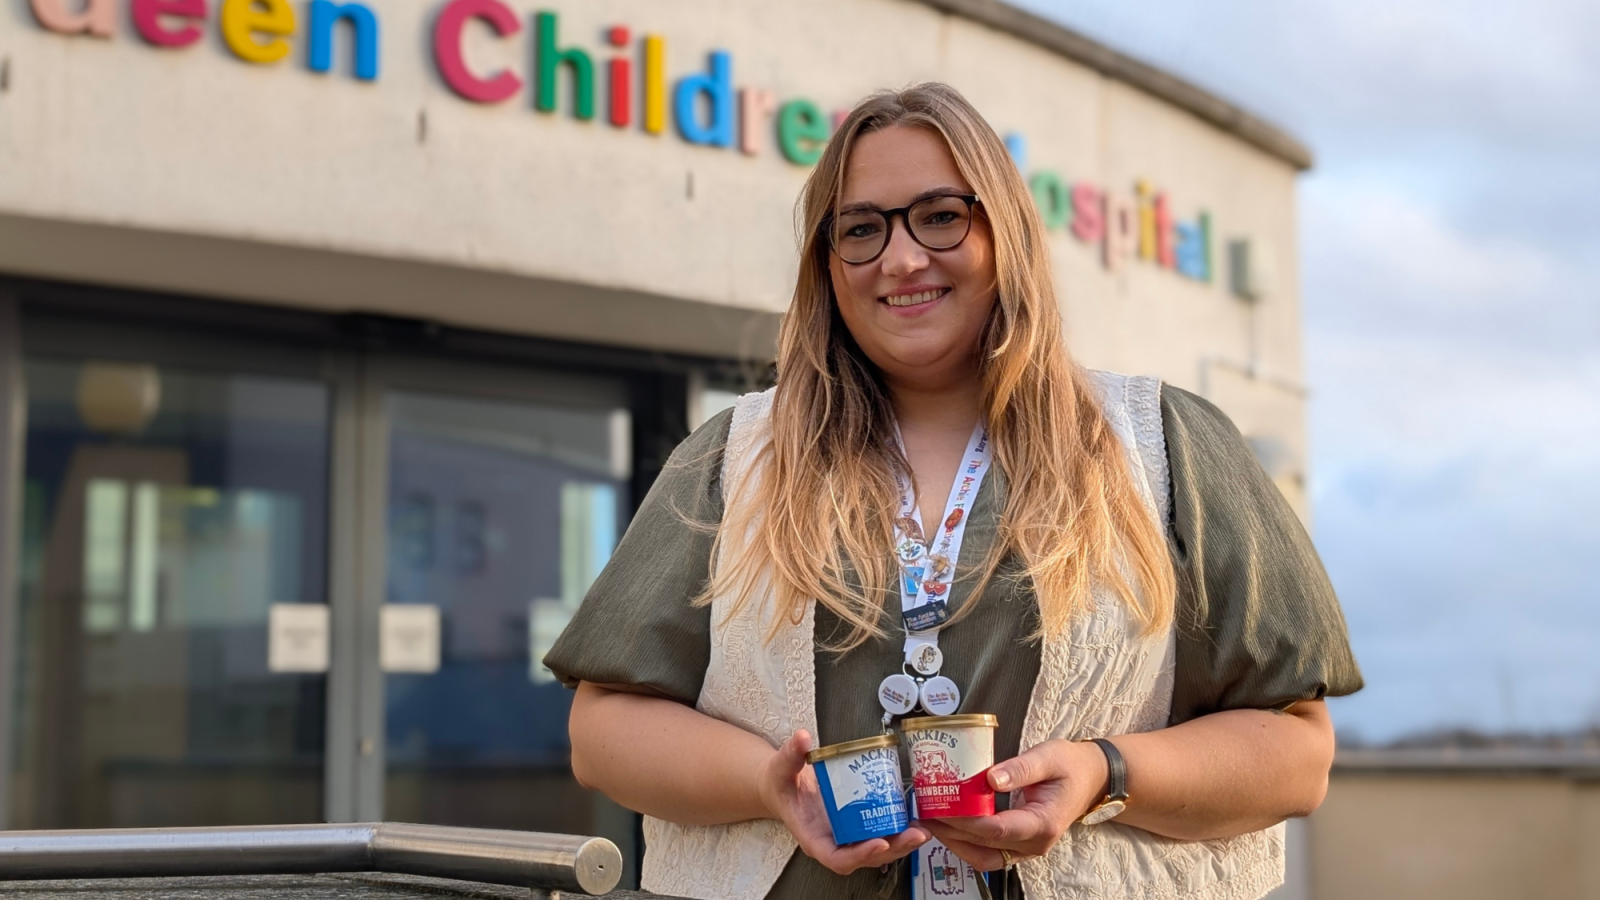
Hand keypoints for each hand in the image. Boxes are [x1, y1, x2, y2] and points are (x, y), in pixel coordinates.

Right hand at [758, 730, 929, 875]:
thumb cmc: (782, 784)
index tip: (879, 842)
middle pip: (867, 858)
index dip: (860, 855)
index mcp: (814, 838)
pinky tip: (916, 818)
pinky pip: (882, 832)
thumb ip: (790, 755)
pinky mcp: (860, 824)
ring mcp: (849, 836)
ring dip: (903, 843)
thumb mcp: (781, 769)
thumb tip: (803, 738)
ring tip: (922, 829)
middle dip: (894, 849)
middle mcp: (835, 842)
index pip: (838, 858)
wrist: (786, 785)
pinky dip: (900, 829)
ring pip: (880, 849)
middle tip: (915, 834)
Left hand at [919, 739, 1107, 870]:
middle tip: (925, 814)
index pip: (997, 829)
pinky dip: (966, 842)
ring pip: (983, 857)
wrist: (1091, 778)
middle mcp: (1034, 844)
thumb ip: (1020, 768)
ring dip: (955, 843)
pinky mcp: (1018, 844)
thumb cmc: (1071, 765)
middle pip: (984, 846)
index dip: (966, 821)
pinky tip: (949, 824)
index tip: (941, 807)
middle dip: (951, 832)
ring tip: (931, 821)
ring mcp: (1026, 848)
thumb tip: (990, 779)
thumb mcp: (1048, 757)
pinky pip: (988, 852)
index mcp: (1043, 823)